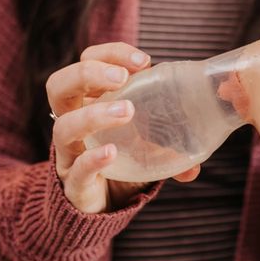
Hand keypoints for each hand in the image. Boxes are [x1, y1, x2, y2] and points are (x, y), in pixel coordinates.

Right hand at [46, 42, 199, 213]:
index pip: (89, 60)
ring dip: (94, 114)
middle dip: (89, 73)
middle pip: (59, 85)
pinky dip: (93, 158)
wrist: (103, 206)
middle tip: (122, 78)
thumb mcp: (148, 136)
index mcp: (89, 99)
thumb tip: (199, 156)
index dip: (112, 54)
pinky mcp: (73, 184)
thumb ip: (172, 138)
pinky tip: (111, 152)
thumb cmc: (123, 158)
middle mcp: (71, 120)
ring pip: (63, 126)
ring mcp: (69, 153)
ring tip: (126, 111)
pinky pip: (76, 168)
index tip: (144, 61)